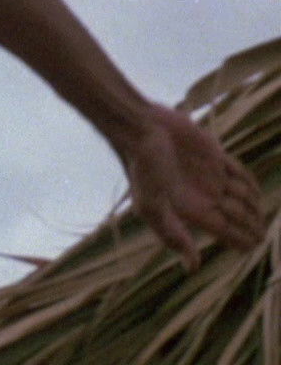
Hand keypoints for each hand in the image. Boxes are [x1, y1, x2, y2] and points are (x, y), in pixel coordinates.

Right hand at [119, 103, 265, 269]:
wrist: (140, 130)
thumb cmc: (142, 168)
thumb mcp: (151, 207)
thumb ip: (172, 236)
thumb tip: (193, 268)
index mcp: (193, 212)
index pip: (228, 234)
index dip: (244, 241)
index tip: (254, 245)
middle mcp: (204, 197)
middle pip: (241, 217)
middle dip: (253, 223)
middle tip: (259, 227)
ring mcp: (211, 177)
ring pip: (245, 195)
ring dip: (253, 202)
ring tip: (253, 205)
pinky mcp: (214, 156)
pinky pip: (241, 172)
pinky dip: (251, 181)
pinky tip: (253, 188)